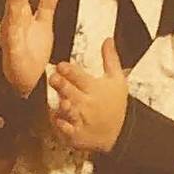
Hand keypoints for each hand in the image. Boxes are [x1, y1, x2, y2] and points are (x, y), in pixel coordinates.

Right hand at [0, 0, 59, 96]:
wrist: (29, 81)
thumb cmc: (32, 54)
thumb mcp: (44, 25)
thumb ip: (47, 7)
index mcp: (22, 17)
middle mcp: (15, 25)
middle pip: (15, 2)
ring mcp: (12, 38)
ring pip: (12, 17)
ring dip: (14, 3)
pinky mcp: (13, 53)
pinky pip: (12, 42)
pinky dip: (13, 33)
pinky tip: (14, 25)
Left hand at [48, 37, 128, 152]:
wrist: (120, 133)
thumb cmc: (115, 104)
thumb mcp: (117, 80)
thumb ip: (110, 58)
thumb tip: (108, 39)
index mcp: (94, 88)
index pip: (80, 77)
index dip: (70, 71)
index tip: (62, 65)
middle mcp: (87, 103)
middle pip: (72, 92)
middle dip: (63, 85)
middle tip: (53, 78)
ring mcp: (82, 120)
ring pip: (70, 112)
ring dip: (64, 106)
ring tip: (60, 101)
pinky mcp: (77, 134)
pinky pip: (68, 130)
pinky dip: (63, 126)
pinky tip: (57, 119)